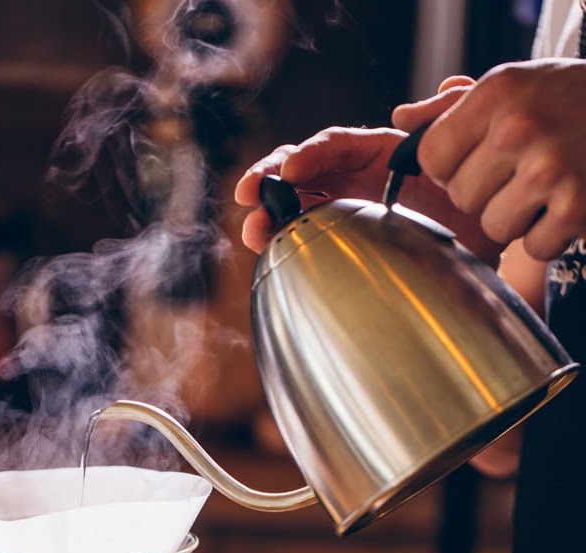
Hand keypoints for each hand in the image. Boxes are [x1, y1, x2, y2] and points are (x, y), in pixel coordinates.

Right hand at [234, 124, 502, 263]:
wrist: (492, 238)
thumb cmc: (482, 189)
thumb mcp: (469, 143)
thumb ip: (449, 114)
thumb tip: (415, 107)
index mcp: (380, 154)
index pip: (334, 146)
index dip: (308, 155)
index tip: (290, 171)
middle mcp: (358, 183)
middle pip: (302, 176)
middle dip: (270, 182)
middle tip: (249, 197)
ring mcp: (349, 218)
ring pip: (297, 213)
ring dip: (270, 219)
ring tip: (254, 233)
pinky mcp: (347, 252)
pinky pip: (309, 246)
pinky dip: (286, 248)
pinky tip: (271, 256)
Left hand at [394, 60, 585, 260]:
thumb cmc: (575, 102)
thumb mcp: (519, 86)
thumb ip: (455, 108)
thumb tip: (402, 120)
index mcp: (498, 93)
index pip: (432, 157)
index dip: (452, 168)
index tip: (481, 161)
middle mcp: (520, 127)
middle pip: (462, 198)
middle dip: (488, 194)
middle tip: (524, 174)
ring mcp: (549, 169)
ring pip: (494, 226)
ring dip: (520, 217)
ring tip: (549, 188)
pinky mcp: (576, 207)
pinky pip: (534, 247)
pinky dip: (551, 236)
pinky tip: (569, 205)